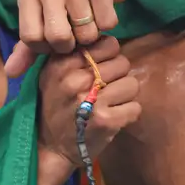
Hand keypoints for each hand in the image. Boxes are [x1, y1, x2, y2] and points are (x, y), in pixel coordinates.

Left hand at [7, 0, 136, 77]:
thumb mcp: (44, 17)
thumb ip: (27, 47)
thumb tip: (10, 73)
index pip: (30, 38)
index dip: (47, 46)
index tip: (56, 37)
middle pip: (57, 37)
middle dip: (71, 44)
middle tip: (76, 32)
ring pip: (85, 33)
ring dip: (93, 34)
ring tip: (91, 17)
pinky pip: (107, 23)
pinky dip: (109, 23)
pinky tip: (104, 8)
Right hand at [37, 35, 139, 169]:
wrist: (49, 148)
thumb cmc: (54, 107)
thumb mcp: (51, 75)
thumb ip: (73, 54)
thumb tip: (103, 36)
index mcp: (63, 62)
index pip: (108, 43)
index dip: (110, 56)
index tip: (101, 70)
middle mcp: (76, 78)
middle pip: (122, 63)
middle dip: (117, 77)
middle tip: (104, 91)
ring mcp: (92, 100)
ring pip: (131, 84)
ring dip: (124, 96)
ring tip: (109, 105)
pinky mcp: (105, 120)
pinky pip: (135, 107)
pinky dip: (128, 114)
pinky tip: (113, 118)